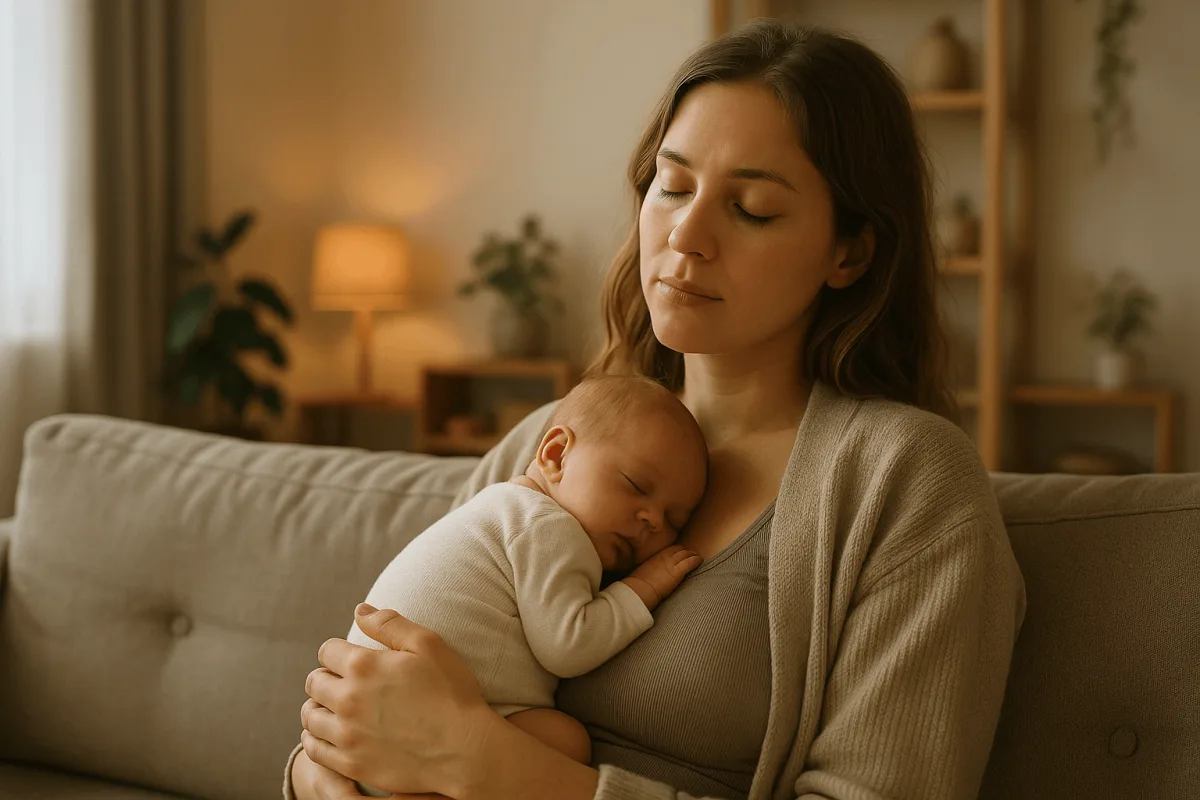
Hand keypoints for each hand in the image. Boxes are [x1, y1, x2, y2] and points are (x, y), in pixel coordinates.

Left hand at [301, 604, 494, 796]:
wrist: (466, 749)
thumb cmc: (452, 693)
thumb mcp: (429, 645)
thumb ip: (390, 623)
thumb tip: (360, 610)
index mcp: (363, 666)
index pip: (326, 651)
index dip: (339, 651)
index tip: (351, 659)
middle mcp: (348, 699)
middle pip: (314, 683)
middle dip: (327, 678)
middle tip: (345, 683)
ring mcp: (347, 735)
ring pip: (310, 717)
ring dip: (319, 708)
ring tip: (335, 709)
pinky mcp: (351, 764)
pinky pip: (314, 750)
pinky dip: (315, 740)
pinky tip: (331, 735)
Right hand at [622, 545, 701, 610]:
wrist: (639, 589)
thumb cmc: (638, 584)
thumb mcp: (644, 571)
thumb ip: (651, 568)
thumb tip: (652, 571)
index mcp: (656, 556)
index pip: (670, 549)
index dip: (678, 550)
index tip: (682, 553)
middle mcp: (664, 557)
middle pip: (679, 550)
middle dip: (686, 551)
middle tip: (692, 554)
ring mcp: (671, 563)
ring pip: (685, 554)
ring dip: (692, 555)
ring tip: (697, 557)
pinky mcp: (677, 572)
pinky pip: (689, 562)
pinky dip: (695, 560)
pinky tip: (699, 561)